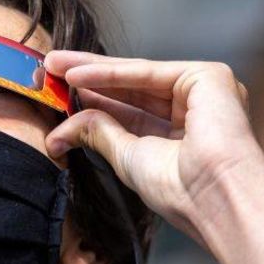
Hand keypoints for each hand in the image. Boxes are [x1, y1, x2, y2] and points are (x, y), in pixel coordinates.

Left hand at [44, 51, 263, 242]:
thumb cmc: (180, 191)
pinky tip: (75, 75)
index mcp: (179, 135)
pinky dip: (110, 73)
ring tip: (53, 65)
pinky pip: (148, 72)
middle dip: (86, 78)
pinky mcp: (209, 76)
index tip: (54, 93)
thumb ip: (99, 133)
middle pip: (130, 88)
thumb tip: (62, 129)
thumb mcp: (127, 157)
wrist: (215, 198)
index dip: (91, 100)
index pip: (128, 110)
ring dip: (92, 70)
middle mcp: (194, 109)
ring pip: (137, 76)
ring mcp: (203, 91)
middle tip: (47, 69)